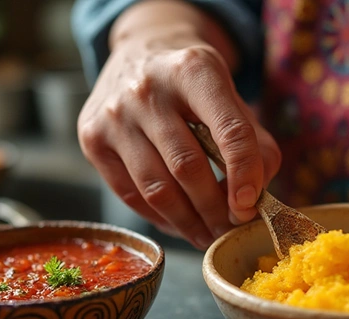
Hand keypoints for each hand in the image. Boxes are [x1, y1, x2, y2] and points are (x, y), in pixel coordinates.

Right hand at [77, 2, 279, 248]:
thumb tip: (256, 197)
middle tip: (231, 230)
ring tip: (208, 235)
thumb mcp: (228, 94)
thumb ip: (253, 141)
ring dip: (188, 223)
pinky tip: (179, 223)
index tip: (251, 206)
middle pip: (188, 168)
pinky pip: (131, 195)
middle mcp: (147, 89)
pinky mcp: (92, 138)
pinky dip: (160, 218)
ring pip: (157, 189)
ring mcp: (114, 115)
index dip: (245, 175)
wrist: (139, 52)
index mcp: (193, 69)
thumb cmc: (191, 84)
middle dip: (215, 210)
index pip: (229, 131)